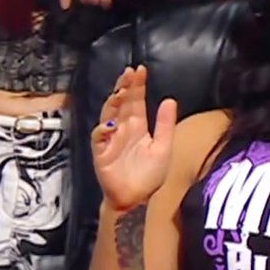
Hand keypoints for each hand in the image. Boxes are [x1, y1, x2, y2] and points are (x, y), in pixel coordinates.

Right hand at [91, 65, 178, 212]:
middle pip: (121, 103)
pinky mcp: (101, 151)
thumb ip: (165, 124)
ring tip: (120, 92)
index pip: (136, 101)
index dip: (137, 85)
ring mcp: (111, 138)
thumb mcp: (163, 147)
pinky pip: (99, 137)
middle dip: (124, 87)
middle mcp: (123, 128)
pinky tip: (111, 124)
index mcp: (138, 126)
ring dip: (113, 103)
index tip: (140, 70)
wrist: (135, 199)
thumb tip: (170, 100)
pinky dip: (102, 130)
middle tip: (129, 73)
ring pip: (108, 115)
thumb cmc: (148, 175)